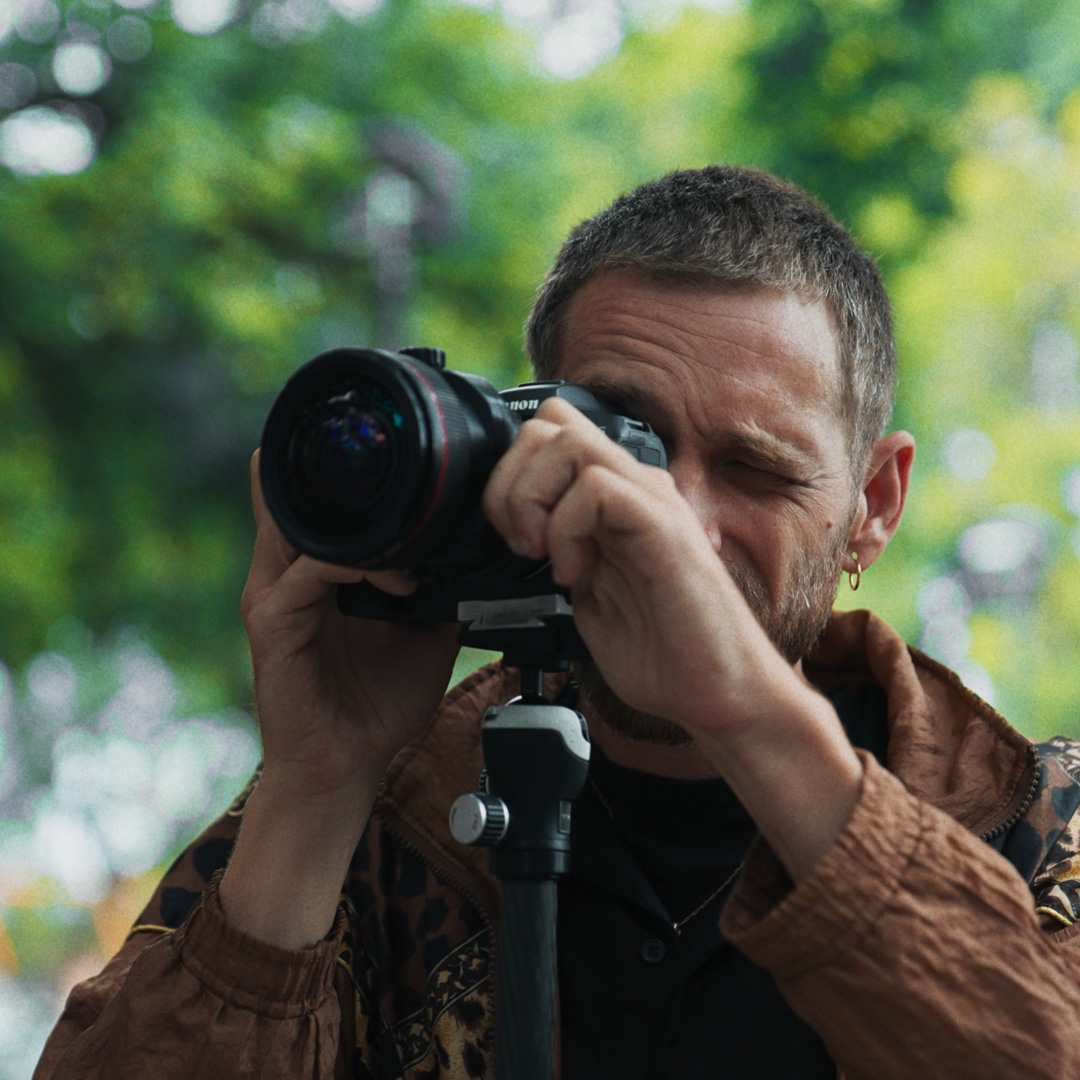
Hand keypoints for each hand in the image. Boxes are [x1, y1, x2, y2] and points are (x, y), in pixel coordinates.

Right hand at [240, 450, 460, 801]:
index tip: (412, 464)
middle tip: (404, 468)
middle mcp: (287, 573)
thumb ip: (440, 590)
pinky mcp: (272, 623)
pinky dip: (358, 565)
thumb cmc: (376, 704)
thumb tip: (480, 554)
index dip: (354, 473)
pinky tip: (397, 580)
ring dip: (364, 522)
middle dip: (349, 477)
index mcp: (317, 570)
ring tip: (412, 528)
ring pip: (303, 523)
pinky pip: (310, 572)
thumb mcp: (425, 635)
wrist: (345, 767)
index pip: (319, 499)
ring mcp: (274, 595)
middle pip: (302, 496)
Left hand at [483, 397, 777, 732]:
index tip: (512, 540)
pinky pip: (598, 487)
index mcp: (613, 499)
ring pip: (568, 440)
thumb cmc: (660, 651)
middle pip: (548, 423)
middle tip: (521, 544)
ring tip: (545, 556)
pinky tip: (574, 573)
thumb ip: (559, 551)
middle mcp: (633, 487)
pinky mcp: (663, 526)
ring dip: (534, 499)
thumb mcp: (586, 594)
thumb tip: (516, 532)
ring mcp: (651, 501)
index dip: (510, 477)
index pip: (546, 434)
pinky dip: (567, 529)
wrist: (715, 691)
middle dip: (511, 482)